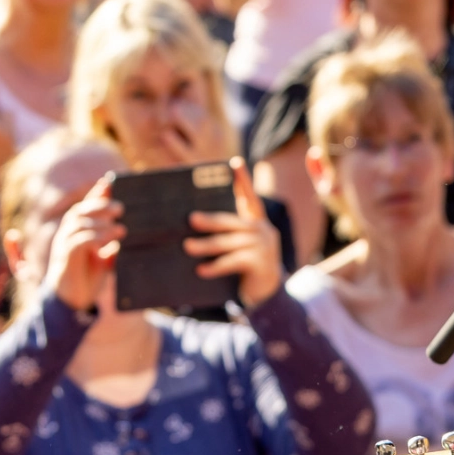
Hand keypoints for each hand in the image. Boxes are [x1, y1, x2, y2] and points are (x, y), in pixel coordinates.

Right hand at [44, 177, 122, 315]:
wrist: (73, 300)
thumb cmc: (90, 275)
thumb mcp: (107, 255)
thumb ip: (114, 241)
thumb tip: (130, 228)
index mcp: (78, 229)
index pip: (87, 204)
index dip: (98, 192)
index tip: (112, 182)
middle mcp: (68, 233)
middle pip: (81, 210)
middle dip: (101, 205)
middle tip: (121, 209)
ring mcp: (64, 244)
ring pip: (79, 223)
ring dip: (101, 223)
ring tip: (121, 230)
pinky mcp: (65, 258)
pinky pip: (78, 242)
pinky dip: (94, 238)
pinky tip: (108, 243)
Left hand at [185, 160, 282, 307]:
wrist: (266, 292)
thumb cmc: (244, 264)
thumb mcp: (238, 245)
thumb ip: (226, 234)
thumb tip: (193, 224)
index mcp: (256, 221)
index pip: (249, 196)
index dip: (243, 180)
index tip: (235, 162)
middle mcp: (263, 230)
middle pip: (233, 221)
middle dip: (211, 220)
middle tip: (191, 219)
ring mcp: (265, 246)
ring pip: (230, 242)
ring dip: (207, 245)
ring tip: (187, 247)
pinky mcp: (262, 263)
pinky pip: (235, 261)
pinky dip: (217, 266)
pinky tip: (201, 270)